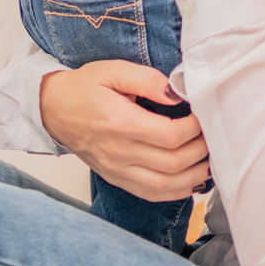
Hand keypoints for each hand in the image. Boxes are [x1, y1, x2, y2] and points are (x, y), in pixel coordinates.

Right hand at [39, 61, 209, 201]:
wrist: (52, 110)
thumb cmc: (84, 88)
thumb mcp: (114, 70)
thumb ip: (148, 80)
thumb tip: (177, 93)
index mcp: (119, 123)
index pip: (170, 136)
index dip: (195, 129)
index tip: (203, 116)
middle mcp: (118, 152)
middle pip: (173, 163)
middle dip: (201, 151)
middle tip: (211, 136)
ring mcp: (117, 170)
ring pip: (165, 185)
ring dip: (194, 175)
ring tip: (208, 159)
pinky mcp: (116, 180)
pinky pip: (151, 194)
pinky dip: (176, 191)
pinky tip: (191, 179)